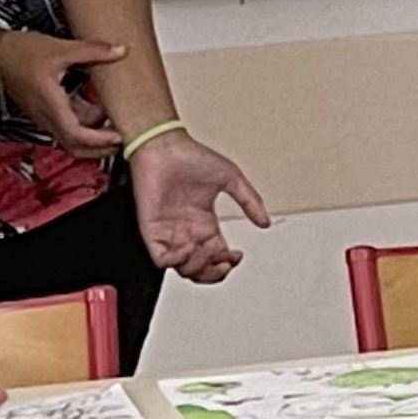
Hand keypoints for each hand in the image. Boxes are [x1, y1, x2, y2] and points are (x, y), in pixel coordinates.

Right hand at [0, 26, 126, 155]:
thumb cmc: (21, 53)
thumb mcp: (61, 48)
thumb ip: (92, 50)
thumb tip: (119, 50)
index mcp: (50, 104)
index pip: (76, 134)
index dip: (99, 140)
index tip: (119, 136)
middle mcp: (47, 117)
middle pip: (76, 147)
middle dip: (101, 148)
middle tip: (123, 136)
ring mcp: (46, 118)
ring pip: (72, 141)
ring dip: (94, 140)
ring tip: (114, 126)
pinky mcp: (46, 115)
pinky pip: (68, 130)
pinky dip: (85, 129)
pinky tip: (98, 113)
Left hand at [130, 128, 271, 283]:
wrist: (163, 146)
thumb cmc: (190, 156)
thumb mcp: (230, 178)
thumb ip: (249, 201)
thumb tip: (265, 221)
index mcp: (204, 222)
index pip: (216, 256)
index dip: (227, 262)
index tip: (237, 255)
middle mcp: (187, 231)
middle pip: (200, 269)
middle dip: (215, 272)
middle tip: (224, 263)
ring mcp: (170, 233)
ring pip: (183, 268)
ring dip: (199, 266)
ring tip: (208, 250)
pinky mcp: (152, 231)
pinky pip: (161, 259)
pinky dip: (176, 260)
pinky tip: (189, 246)